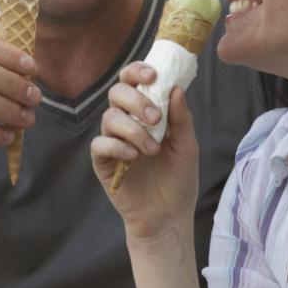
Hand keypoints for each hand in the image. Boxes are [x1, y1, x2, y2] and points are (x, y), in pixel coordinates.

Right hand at [91, 62, 199, 240]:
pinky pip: (100, 144)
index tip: (153, 75)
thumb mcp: (187, 146)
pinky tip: (133, 157)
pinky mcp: (103, 162)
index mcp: (145, 113)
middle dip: (136, 100)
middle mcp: (126, 122)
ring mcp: (113, 141)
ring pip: (109, 117)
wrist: (168, 216)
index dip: (137, 71)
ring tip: (152, 150)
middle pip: (116, 92)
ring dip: (132, 129)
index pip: (133, 81)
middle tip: (155, 119)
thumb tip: (176, 88)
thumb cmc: (178, 179)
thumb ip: (181, 118)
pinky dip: (116, 146)